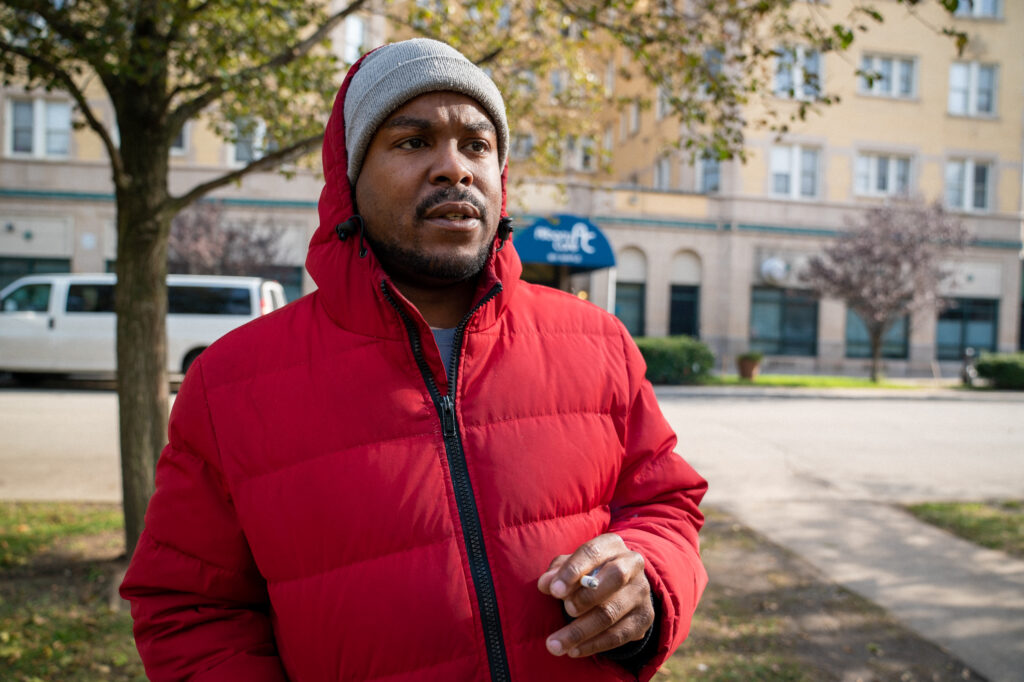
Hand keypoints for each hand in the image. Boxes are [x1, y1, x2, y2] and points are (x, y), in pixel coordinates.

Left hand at [536, 533, 653, 657]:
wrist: (623, 587)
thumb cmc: (588, 571)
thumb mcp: (573, 565)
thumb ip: (558, 571)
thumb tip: (545, 584)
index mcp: (612, 545)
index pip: (593, 552)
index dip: (573, 570)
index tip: (553, 591)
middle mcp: (632, 564)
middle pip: (614, 578)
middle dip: (586, 597)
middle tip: (565, 609)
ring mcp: (641, 592)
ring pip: (612, 612)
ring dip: (581, 631)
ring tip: (555, 644)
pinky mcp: (644, 618)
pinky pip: (618, 635)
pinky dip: (593, 644)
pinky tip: (573, 650)